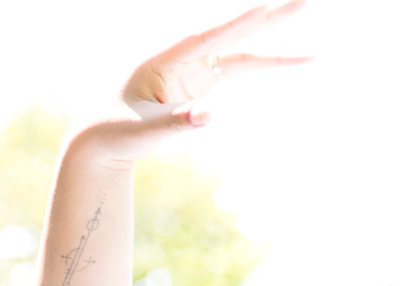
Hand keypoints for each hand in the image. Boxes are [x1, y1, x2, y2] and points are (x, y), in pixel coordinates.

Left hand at [73, 1, 309, 162]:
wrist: (99, 143)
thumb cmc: (112, 135)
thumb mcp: (139, 134)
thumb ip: (173, 124)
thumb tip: (207, 116)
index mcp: (161, 61)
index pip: (204, 39)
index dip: (235, 25)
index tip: (264, 9)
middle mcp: (182, 59)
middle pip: (231, 35)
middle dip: (267, 19)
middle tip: (304, 1)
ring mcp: (193, 70)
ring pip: (241, 53)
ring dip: (275, 47)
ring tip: (312, 51)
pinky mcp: (200, 83)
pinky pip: (240, 69)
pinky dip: (267, 65)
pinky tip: (298, 59)